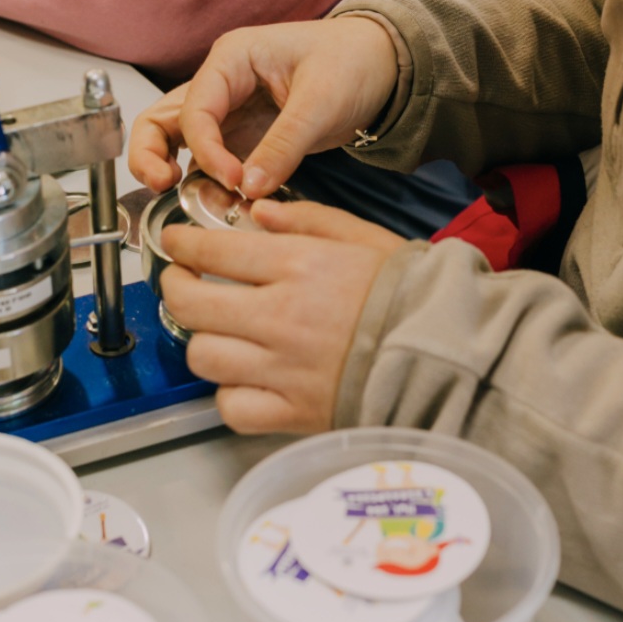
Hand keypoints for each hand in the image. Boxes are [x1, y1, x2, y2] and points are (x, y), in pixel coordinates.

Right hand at [128, 16, 398, 196]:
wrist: (385, 66)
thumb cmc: (353, 61)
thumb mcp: (322, 100)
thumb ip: (284, 145)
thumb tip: (248, 190)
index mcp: (231, 59)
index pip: (195, 109)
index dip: (206, 150)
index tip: (234, 180)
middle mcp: (220, 85)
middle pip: (161, 120)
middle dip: (151, 156)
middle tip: (162, 188)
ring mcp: (230, 113)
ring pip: (179, 146)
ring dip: (180, 176)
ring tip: (202, 206)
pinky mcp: (245, 138)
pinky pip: (214, 165)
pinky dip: (213, 187)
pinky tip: (229, 208)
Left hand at [161, 198, 405, 433]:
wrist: (448, 352)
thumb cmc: (408, 291)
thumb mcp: (360, 235)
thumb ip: (305, 219)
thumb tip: (258, 210)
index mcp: (297, 267)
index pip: (212, 253)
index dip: (181, 246)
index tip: (174, 243)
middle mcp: (280, 317)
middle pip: (192, 305)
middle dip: (175, 287)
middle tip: (180, 281)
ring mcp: (282, 369)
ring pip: (204, 356)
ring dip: (201, 340)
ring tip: (213, 330)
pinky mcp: (292, 412)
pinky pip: (232, 407)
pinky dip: (228, 394)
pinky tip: (242, 378)